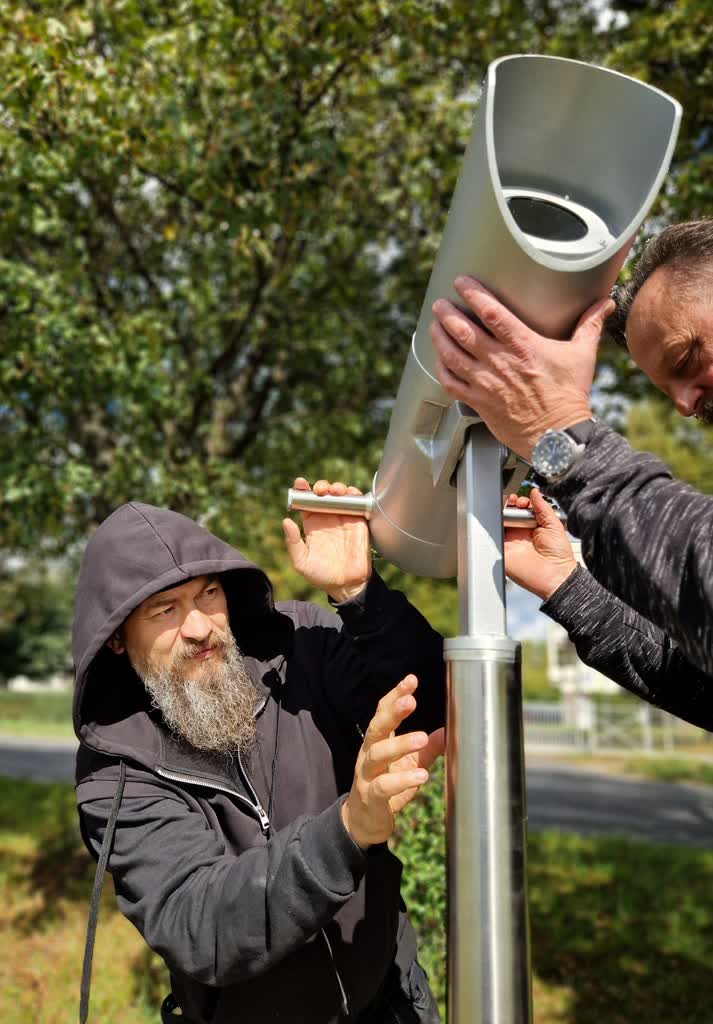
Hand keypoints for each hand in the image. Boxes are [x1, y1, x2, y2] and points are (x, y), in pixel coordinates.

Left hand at [283, 477, 371, 602]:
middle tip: (320, 490)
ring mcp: (344, 518)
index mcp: (312, 524)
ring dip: (337, 487)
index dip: (302, 490)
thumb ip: (293, 542)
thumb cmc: (321, 575)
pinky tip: (348, 494)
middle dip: (321, 486)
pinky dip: (354, 494)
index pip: (306, 502)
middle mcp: (328, 518)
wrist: (346, 585)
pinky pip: (358, 503)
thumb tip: (286, 521)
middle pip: (324, 494)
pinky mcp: (359, 522)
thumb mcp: (301, 562)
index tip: (300, 482)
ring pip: (341, 494)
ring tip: (333, 491)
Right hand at [342, 675, 444, 848]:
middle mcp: (368, 754)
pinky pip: (383, 787)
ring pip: (378, 754)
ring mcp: (366, 775)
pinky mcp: (370, 797)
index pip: (382, 712)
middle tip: (411, 701)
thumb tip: (448, 731)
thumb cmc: (387, 786)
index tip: (411, 680)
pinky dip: (402, 780)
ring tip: (423, 737)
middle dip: (392, 712)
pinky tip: (421, 776)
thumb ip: (427, 749)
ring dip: (400, 744)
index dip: (395, 696)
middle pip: (376, 728)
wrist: (364, 821)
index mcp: (378, 742)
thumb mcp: (409, 764)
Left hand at [430, 276, 614, 459]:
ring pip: (453, 355)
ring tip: (434, 325)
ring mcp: (486, 383)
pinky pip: (451, 383)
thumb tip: (604, 303)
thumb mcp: (582, 355)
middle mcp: (501, 362)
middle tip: (440, 303)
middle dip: (448, 314)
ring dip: (440, 337)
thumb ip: (589, 325)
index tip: (462, 282)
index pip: (492, 313)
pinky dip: (441, 369)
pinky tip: (440, 359)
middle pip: (465, 332)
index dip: (474, 294)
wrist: (557, 436)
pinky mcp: (479, 402)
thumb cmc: (569, 396)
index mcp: (524, 346)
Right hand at [504, 489, 576, 599]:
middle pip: (508, 515)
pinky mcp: (503, 551)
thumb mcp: (554, 524)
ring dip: (501, 513)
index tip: (522, 501)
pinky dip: (493, 528)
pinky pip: (494, 538)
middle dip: (509, 505)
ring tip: (507, 508)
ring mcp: (510, 542)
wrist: (556, 574)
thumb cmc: (559, 555)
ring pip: (499, 523)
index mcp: (532, 528)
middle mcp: (520, 534)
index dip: (520, 503)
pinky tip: (498, 520)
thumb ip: (543, 507)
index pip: (521, 510)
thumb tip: (535, 492)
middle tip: (515, 502)